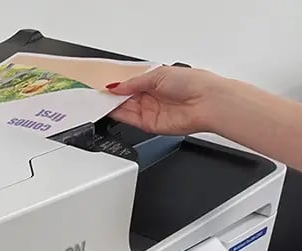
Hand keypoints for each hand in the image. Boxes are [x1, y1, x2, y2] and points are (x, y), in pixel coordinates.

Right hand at [106, 66, 227, 135]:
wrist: (207, 103)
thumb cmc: (193, 83)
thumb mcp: (158, 74)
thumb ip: (133, 82)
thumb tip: (116, 86)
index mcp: (155, 80)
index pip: (129, 82)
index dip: (115, 83)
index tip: (101, 82)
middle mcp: (152, 96)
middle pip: (124, 96)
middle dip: (110, 94)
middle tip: (94, 91)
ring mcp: (150, 110)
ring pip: (124, 108)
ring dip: (111, 104)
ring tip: (97, 99)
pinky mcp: (149, 124)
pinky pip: (129, 120)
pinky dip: (117, 115)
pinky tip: (108, 109)